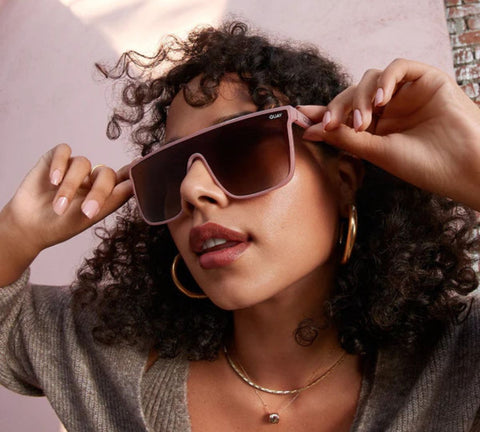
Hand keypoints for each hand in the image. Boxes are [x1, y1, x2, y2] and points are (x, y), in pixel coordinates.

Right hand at [0, 144, 132, 284]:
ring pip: (83, 164)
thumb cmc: (61, 225)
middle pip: (106, 173)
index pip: (123, 178)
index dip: (133, 171)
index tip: (141, 164)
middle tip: (87, 212)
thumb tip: (134, 184)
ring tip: (58, 207)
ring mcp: (74, 168)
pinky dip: (59, 165)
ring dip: (71, 186)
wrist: (29, 228)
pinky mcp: (55, 159)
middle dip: (99, 192)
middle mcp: (92, 178)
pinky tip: (53, 181)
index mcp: (105, 192)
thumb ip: (113, 200)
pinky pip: (64, 152)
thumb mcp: (89, 217)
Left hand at [299, 59, 479, 210]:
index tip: (297, 115)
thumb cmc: (424, 165)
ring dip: (360, 98)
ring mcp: (406, 93)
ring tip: (363, 121)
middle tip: (330, 124)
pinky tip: (380, 100)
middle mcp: (388, 109)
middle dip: (337, 107)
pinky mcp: (426, 79)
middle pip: (352, 94)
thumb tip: (308, 130)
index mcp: (376, 128)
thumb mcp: (377, 152)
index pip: (343, 113)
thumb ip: (345, 138)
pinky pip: (399, 67)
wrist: (465, 168)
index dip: (321, 112)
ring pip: (371, 79)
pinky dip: (386, 80)